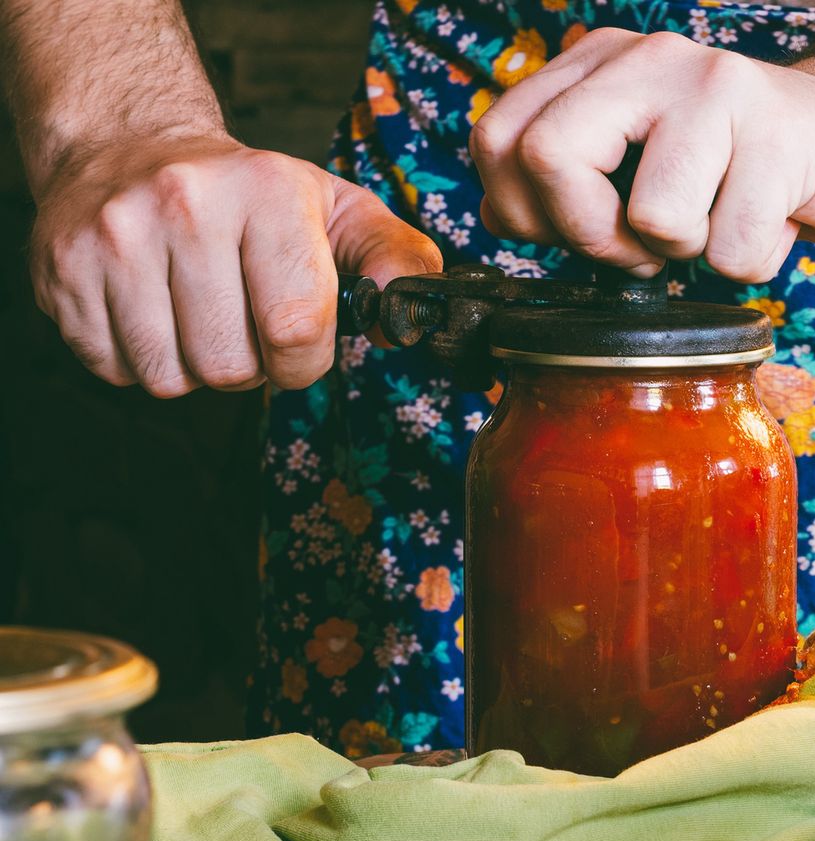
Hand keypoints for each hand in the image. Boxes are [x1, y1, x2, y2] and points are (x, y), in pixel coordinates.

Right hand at [29, 135, 442, 396]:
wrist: (134, 149)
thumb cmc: (251, 196)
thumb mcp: (338, 212)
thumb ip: (395, 259)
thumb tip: (410, 316)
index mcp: (267, 193)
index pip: (296, 329)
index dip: (304, 360)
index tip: (299, 342)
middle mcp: (185, 205)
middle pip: (231, 366)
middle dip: (249, 365)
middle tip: (241, 318)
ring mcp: (115, 235)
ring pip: (172, 377)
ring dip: (193, 367)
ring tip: (197, 312)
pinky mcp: (63, 268)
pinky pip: (116, 370)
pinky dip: (140, 361)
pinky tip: (152, 311)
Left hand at [469, 29, 814, 282]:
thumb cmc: (745, 170)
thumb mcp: (641, 164)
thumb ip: (571, 180)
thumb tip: (507, 218)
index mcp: (602, 64)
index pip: (497, 140)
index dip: (524, 214)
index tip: (578, 235)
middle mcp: (651, 60)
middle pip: (547, 157)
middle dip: (590, 236)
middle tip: (641, 250)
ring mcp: (717, 90)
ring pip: (652, 217)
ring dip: (687, 253)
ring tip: (723, 223)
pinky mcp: (782, 136)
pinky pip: (733, 249)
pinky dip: (752, 263)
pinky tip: (774, 221)